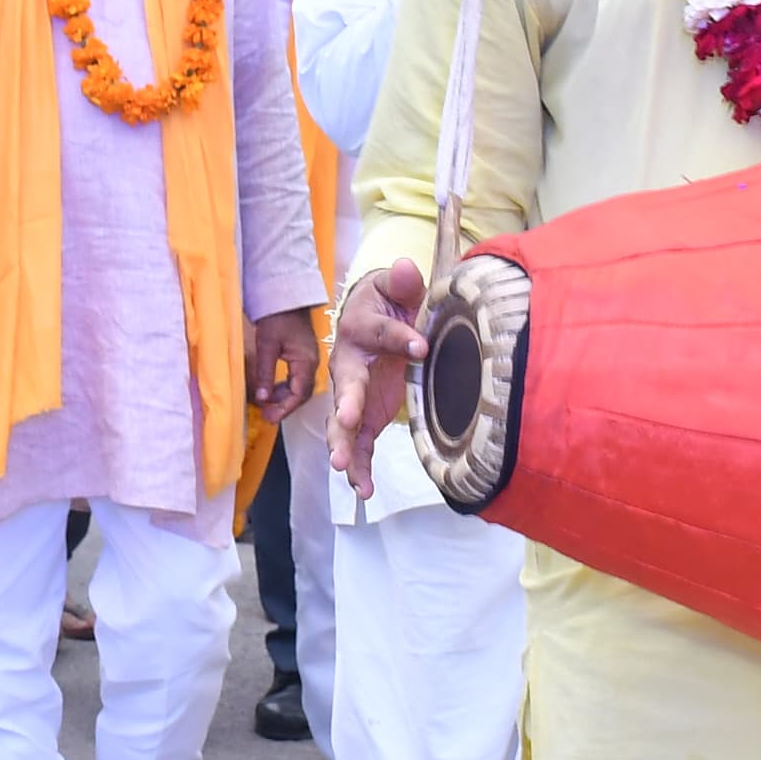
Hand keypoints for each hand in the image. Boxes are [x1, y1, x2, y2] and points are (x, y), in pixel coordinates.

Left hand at [248, 307, 322, 424]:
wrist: (285, 296)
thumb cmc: (276, 317)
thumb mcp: (266, 345)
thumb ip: (265, 373)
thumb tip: (261, 399)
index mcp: (306, 362)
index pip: (299, 393)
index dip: (285, 408)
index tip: (270, 417)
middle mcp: (311, 363)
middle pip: (301, 393)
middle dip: (284, 406)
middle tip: (266, 415)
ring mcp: (308, 360)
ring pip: (299, 387)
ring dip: (283, 398)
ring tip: (266, 405)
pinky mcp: (302, 356)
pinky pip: (296, 378)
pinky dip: (284, 388)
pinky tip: (271, 390)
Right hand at [329, 258, 426, 494]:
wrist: (372, 319)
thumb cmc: (387, 304)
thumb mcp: (395, 289)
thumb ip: (402, 282)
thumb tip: (408, 268)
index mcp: (359, 328)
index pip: (380, 332)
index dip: (399, 337)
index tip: (420, 346)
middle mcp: (347, 364)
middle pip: (345, 385)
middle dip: (345, 404)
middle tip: (348, 419)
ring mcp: (351, 395)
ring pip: (340, 422)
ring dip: (342, 445)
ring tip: (344, 468)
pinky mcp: (360, 417)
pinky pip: (356, 444)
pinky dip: (359, 468)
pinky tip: (364, 491)